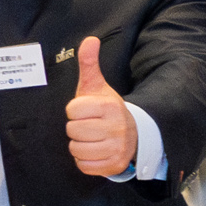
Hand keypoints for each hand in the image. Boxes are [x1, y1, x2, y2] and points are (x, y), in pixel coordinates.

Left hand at [63, 37, 137, 180]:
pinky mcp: (114, 165)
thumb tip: (89, 39)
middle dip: (76, 128)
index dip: (75, 110)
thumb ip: (89, 64)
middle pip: (72, 131)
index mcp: (109, 106)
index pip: (72, 110)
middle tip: (90, 125)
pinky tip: (95, 150)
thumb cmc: (107, 110)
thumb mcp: (97, 87)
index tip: (87, 110)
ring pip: (76, 149)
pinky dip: (85, 160)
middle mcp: (116, 128)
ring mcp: (117, 148)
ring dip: (79, 145)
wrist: (133, 134)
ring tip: (92, 138)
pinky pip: (83, 165)